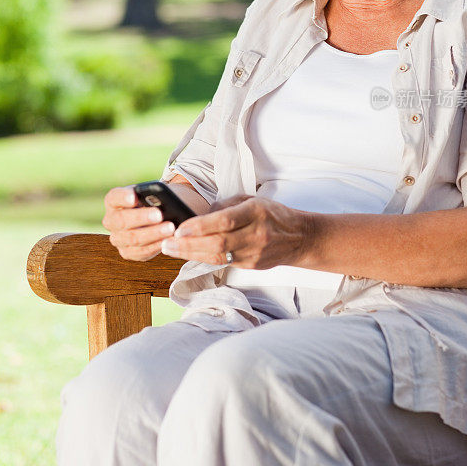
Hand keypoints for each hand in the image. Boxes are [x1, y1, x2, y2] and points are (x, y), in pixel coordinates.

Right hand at [102, 186, 175, 261]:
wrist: (153, 218)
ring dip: (152, 234)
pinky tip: (167, 241)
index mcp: (113, 201)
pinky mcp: (127, 252)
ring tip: (170, 228)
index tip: (134, 197)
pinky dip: (155, 246)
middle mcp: (111, 221)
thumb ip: (152, 195)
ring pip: (131, 238)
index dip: (123, 197)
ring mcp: (117, 238)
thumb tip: (162, 198)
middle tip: (159, 215)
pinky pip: (140, 252)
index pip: (113, 197)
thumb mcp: (150, 194)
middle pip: (121, 220)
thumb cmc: (151, 202)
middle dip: (141, 217)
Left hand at [161, 194, 313, 268]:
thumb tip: (199, 216)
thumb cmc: (273, 214)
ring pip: (218, 257)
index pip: (224, 221)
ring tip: (171, 250)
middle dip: (188, 244)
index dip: (200, 226)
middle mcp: (255, 234)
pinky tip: (189, 254)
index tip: (179, 228)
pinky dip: (204, 258)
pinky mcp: (251, 265)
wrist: (299, 238)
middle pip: (217, 243)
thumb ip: (225, 206)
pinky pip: (223, 263)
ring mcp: (254, 253)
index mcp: (256, 212)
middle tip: (166, 243)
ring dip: (191, 254)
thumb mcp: (252, 199)